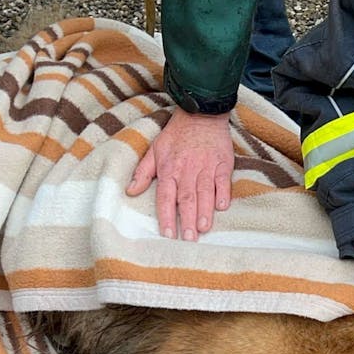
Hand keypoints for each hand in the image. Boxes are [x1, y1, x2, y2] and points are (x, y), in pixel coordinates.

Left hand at [125, 109, 234, 239]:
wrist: (200, 113)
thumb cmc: (176, 134)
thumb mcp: (155, 150)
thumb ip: (143, 172)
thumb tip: (130, 192)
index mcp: (169, 169)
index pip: (166, 197)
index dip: (167, 217)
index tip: (168, 234)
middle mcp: (187, 170)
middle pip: (186, 199)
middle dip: (187, 220)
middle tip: (189, 240)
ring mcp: (206, 166)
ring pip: (204, 192)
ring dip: (204, 211)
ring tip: (204, 229)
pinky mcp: (222, 162)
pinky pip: (223, 181)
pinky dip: (223, 194)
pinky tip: (222, 207)